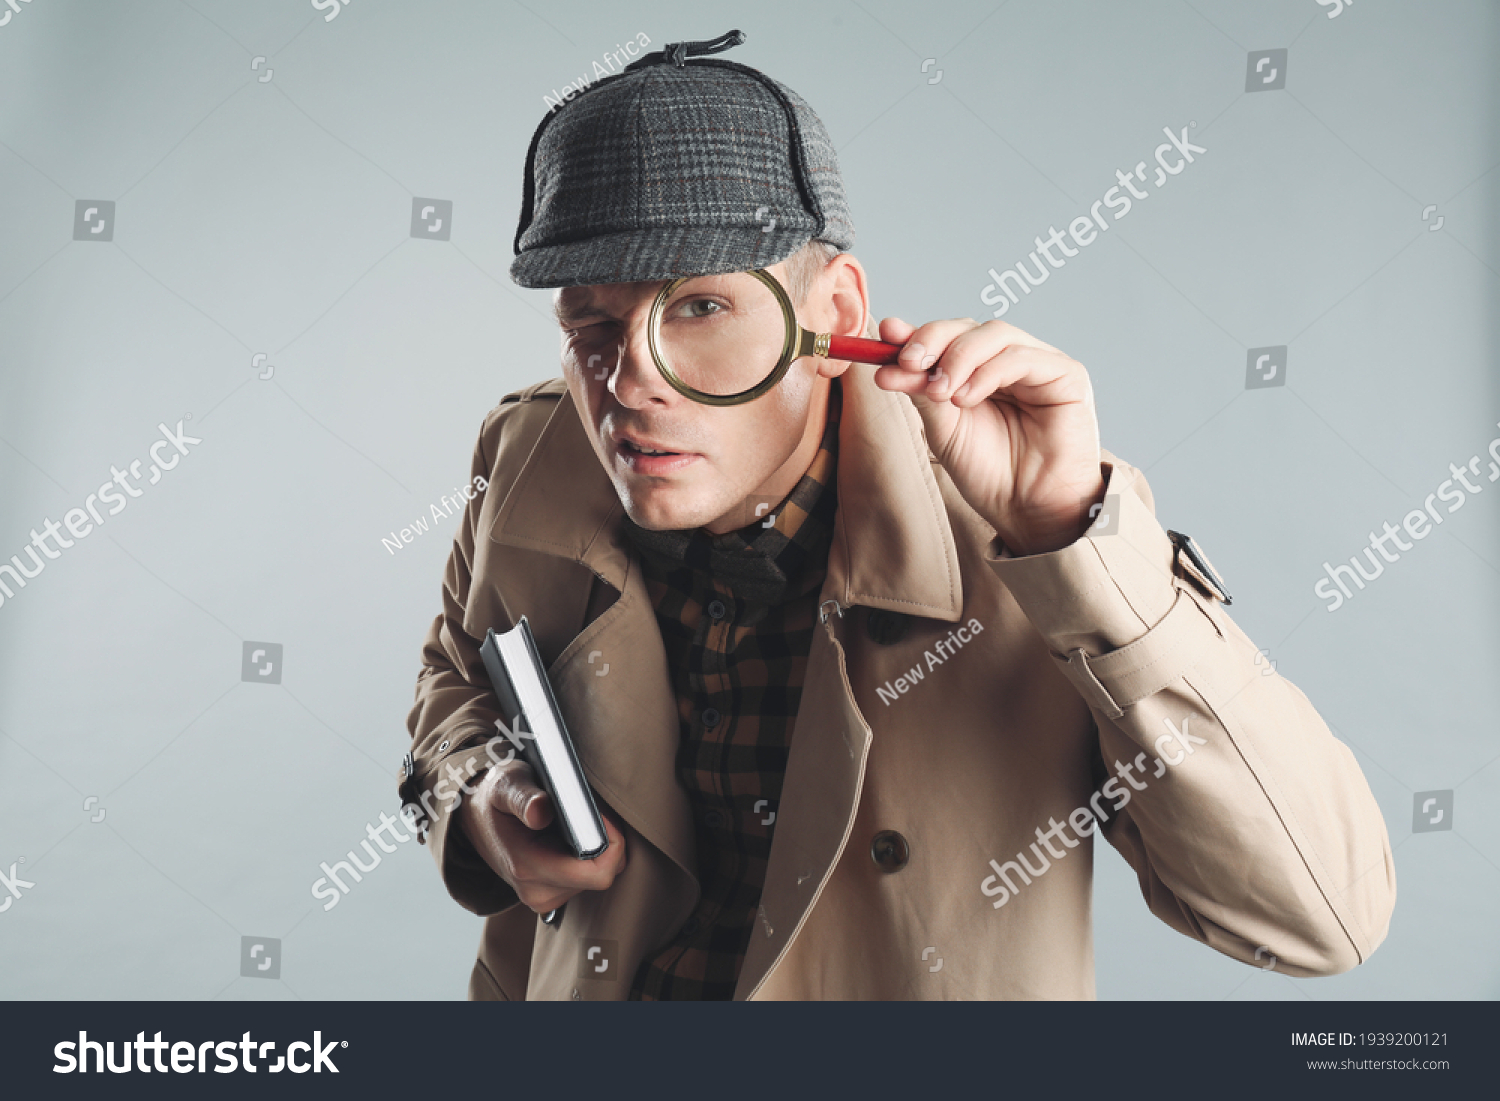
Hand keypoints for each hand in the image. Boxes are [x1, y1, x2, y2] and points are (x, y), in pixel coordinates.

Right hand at [459, 760, 626, 912]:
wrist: (474, 818)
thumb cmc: (494, 798)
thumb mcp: (505, 785)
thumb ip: (523, 797)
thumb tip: (540, 812)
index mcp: (527, 867)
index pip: (597, 873)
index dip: (612, 842)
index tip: (601, 813)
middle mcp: (536, 891)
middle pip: (603, 874)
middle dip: (608, 841)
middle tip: (592, 811)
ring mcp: (543, 897)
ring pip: (598, 876)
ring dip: (598, 848)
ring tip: (578, 822)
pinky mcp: (550, 894)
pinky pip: (588, 878)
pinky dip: (589, 856)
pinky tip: (573, 836)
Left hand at [872, 317, 1105, 554]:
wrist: (1028, 511)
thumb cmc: (991, 474)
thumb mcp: (943, 429)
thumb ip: (921, 392)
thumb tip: (885, 362)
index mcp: (981, 371)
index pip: (948, 338)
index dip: (917, 333)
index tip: (887, 334)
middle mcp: (1011, 362)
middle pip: (969, 327)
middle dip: (934, 339)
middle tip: (909, 362)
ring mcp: (1040, 365)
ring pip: (994, 334)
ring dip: (958, 358)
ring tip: (941, 393)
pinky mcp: (1067, 375)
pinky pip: (1021, 357)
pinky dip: (988, 372)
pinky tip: (967, 398)